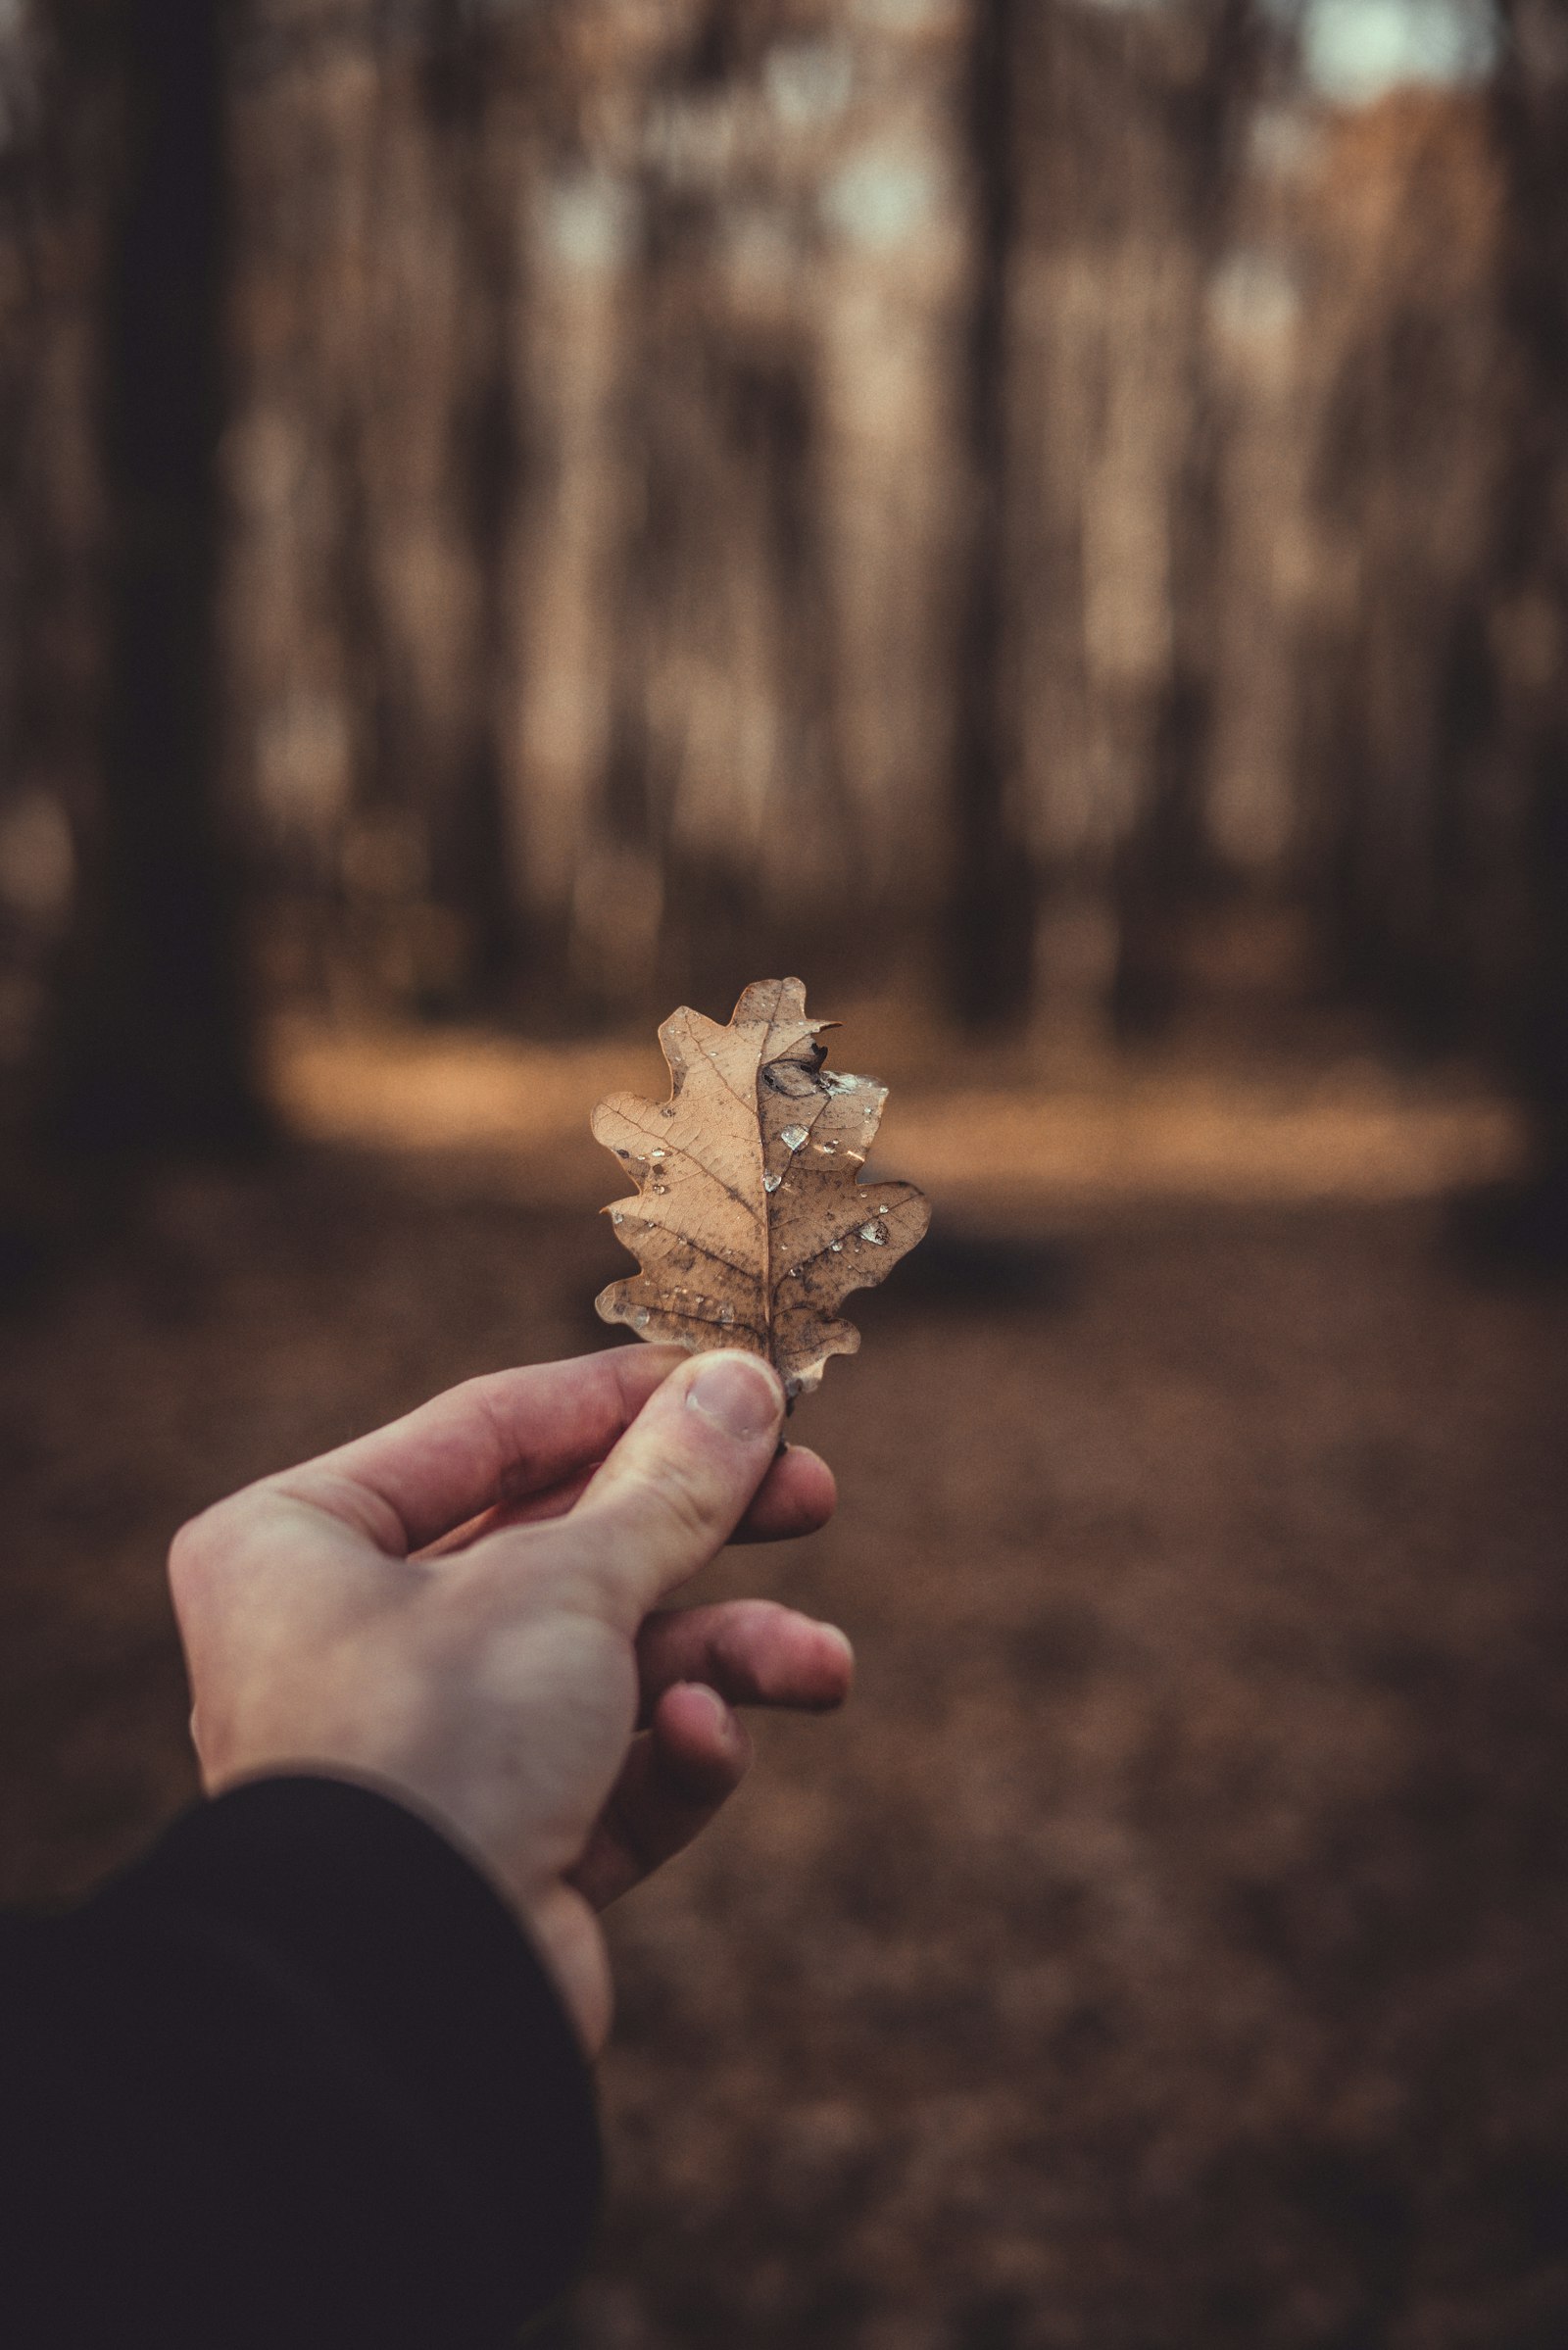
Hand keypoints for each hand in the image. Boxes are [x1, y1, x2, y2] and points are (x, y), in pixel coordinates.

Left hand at [168, 1346, 846, 2053]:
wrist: (403, 2000)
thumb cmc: (440, 1743)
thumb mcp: (568, 1580)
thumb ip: (667, 1483)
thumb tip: (746, 1383)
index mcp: (299, 1543)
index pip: (486, 1431)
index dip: (625, 1400)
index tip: (742, 1380)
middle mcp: (345, 1640)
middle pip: (559, 1547)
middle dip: (700, 1532)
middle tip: (813, 1496)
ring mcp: (422, 1751)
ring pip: (604, 1667)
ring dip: (723, 1661)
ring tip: (824, 1667)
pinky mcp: (494, 1852)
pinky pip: (604, 1775)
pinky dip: (668, 1760)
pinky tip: (703, 1751)